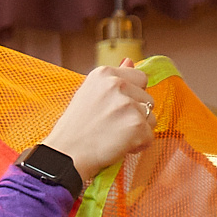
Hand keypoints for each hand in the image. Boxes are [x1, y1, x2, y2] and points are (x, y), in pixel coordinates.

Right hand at [40, 63, 154, 179]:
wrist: (65, 156)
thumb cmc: (74, 130)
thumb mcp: (89, 94)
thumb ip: (113, 79)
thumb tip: (130, 61)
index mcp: (104, 74)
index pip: (139, 77)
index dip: (132, 96)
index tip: (116, 109)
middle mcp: (117, 84)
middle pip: (148, 98)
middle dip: (137, 114)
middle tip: (114, 126)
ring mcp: (128, 105)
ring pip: (151, 118)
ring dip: (138, 130)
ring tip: (115, 137)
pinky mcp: (136, 125)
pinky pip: (149, 137)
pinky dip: (138, 146)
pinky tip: (119, 147)